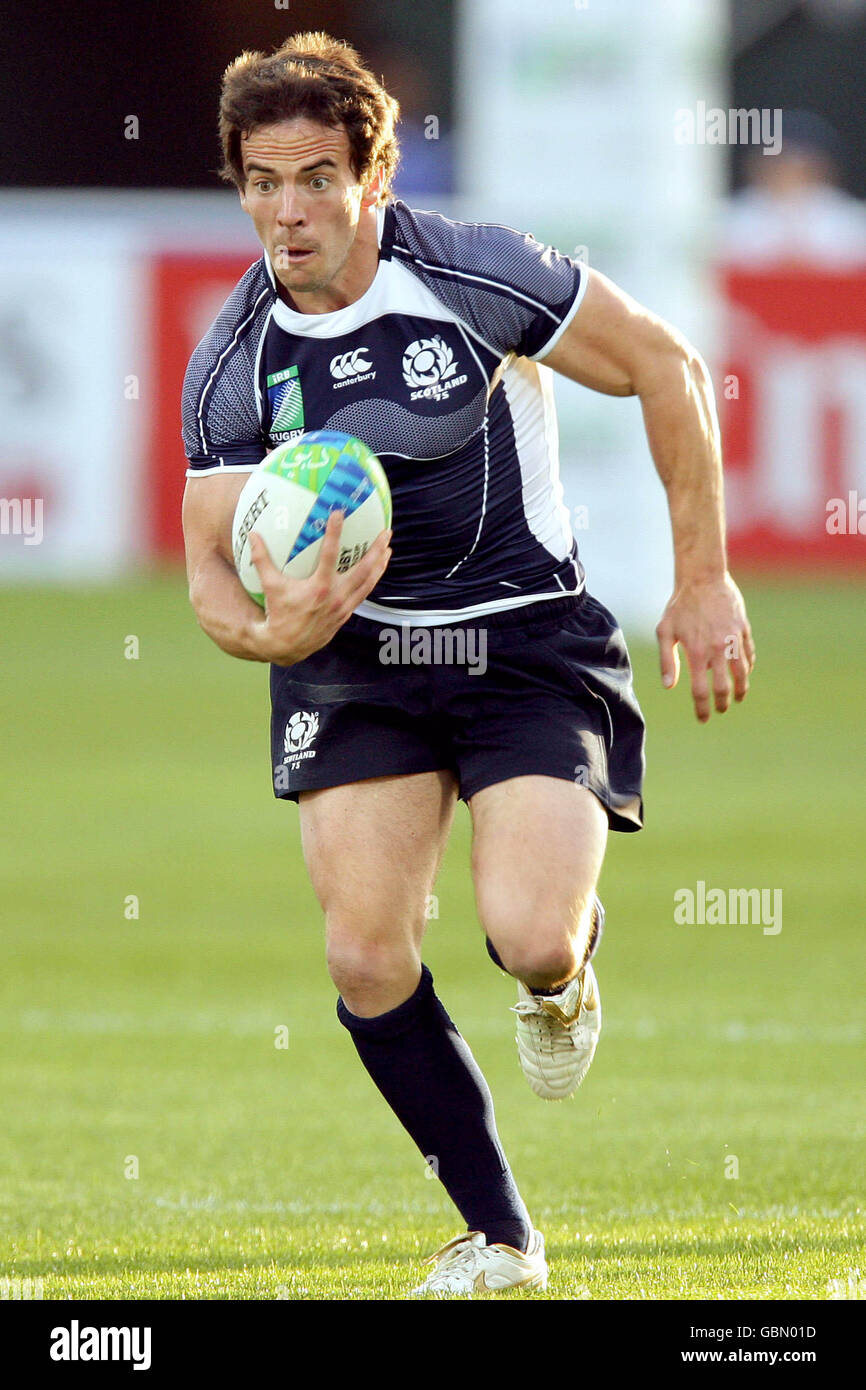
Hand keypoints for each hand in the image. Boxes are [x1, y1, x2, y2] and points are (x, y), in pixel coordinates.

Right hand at [247, 510, 391, 665]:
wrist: (287, 645)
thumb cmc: (278, 613)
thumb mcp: (270, 586)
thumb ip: (262, 559)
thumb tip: (252, 534)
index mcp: (319, 588)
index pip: (329, 555)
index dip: (335, 533)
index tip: (339, 514)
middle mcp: (336, 596)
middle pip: (363, 569)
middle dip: (376, 550)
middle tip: (386, 532)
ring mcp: (343, 606)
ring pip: (368, 583)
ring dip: (380, 565)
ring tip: (387, 549)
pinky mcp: (345, 614)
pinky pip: (363, 594)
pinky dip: (372, 580)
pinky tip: (376, 570)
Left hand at [655, 572, 754, 721]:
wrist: (703, 578)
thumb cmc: (679, 605)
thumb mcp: (665, 632)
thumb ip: (666, 661)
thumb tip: (669, 687)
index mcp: (696, 653)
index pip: (701, 690)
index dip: (702, 708)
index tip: (703, 719)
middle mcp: (717, 649)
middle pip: (724, 687)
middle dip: (723, 703)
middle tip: (721, 710)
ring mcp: (733, 639)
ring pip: (743, 673)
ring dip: (742, 689)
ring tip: (739, 697)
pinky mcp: (743, 630)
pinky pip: (749, 654)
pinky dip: (748, 666)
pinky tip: (744, 672)